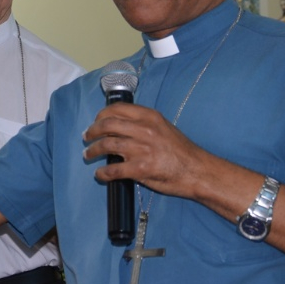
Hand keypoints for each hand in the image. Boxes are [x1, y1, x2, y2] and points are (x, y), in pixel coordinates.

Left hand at [82, 102, 206, 198]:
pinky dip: (102, 173)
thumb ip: (142, 124)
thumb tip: (118, 128)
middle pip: (106, 125)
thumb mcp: (163, 127)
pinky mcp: (141, 169)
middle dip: (92, 131)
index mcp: (149, 116)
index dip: (101, 115)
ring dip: (92, 151)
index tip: (96, 122)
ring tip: (88, 155)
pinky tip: (100, 174)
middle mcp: (144, 129)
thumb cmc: (181, 150)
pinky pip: (113, 170)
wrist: (197, 170)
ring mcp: (142, 149)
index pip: (116, 109)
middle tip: (87, 137)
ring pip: (106, 145)